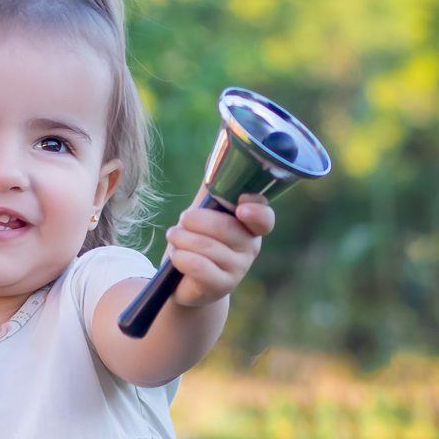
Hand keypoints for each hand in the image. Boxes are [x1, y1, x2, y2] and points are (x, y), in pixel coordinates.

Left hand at [163, 185, 274, 307]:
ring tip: (173, 235)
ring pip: (208, 247)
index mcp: (251, 226)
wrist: (186, 279)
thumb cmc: (198, 239)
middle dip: (198, 220)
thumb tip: (217, 152)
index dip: (256, 210)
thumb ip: (214, 186)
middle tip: (183, 218)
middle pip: (227, 229)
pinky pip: (199, 267)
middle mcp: (250, 248)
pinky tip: (176, 255)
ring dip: (183, 238)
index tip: (240, 206)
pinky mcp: (220, 286)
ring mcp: (238, 269)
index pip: (264, 218)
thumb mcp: (205, 211)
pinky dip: (182, 258)